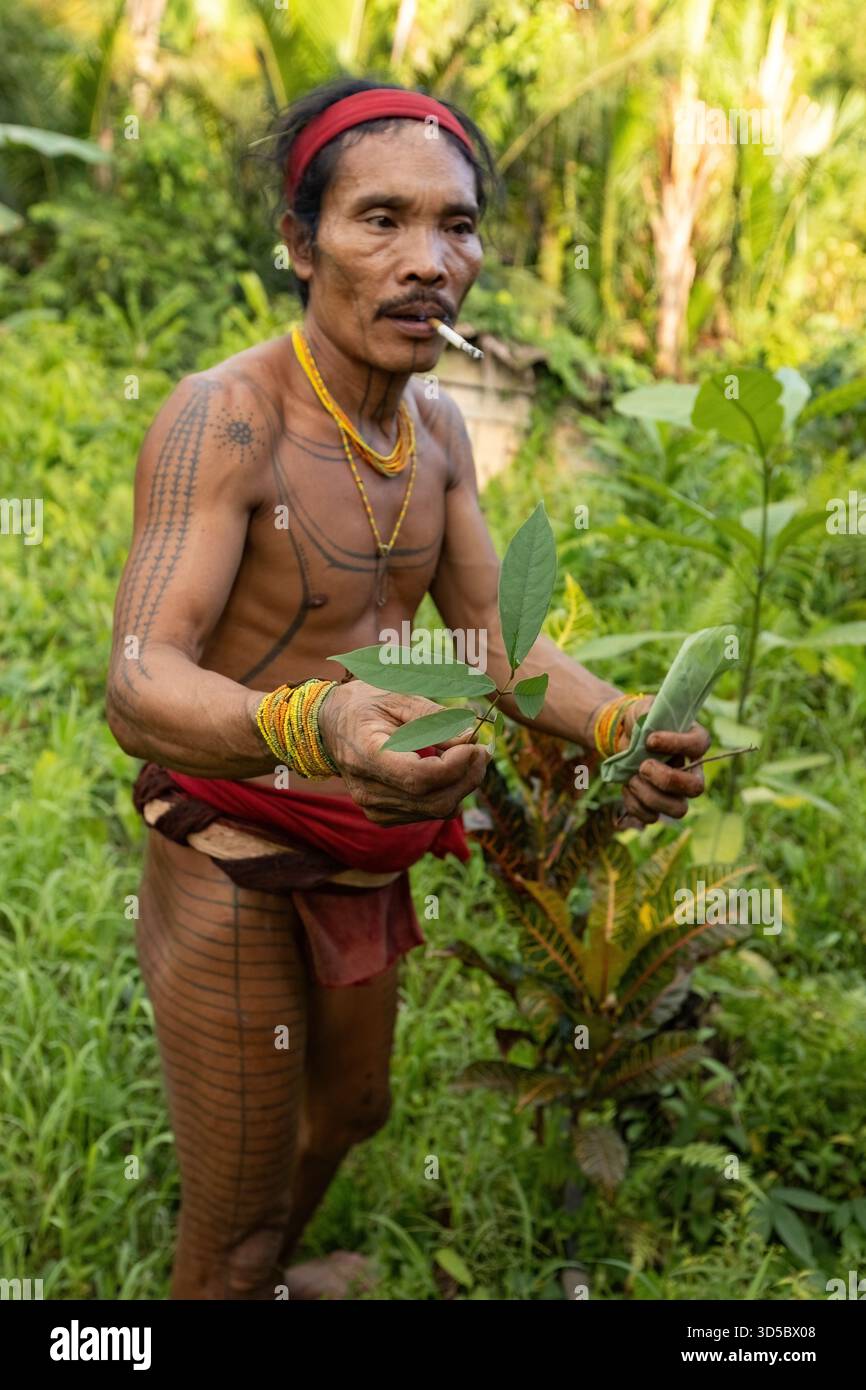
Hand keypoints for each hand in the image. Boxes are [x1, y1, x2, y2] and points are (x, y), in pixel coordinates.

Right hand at [318, 679, 490, 825]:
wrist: (329, 724)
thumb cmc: (364, 703)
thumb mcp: (398, 697)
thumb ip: (435, 719)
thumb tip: (471, 738)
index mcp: (366, 754)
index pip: (419, 778)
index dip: (455, 766)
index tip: (475, 744)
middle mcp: (367, 789)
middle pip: (433, 801)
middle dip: (468, 777)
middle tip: (483, 750)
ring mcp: (374, 807)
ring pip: (435, 811)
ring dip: (462, 786)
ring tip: (471, 756)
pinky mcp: (382, 815)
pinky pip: (428, 813)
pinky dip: (447, 794)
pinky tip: (450, 770)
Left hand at [617, 697, 709, 827]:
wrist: (622, 735)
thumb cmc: (639, 720)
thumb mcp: (645, 708)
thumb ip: (651, 714)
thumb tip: (650, 736)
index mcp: (694, 741)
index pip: (699, 745)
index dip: (676, 744)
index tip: (650, 739)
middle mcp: (691, 770)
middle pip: (696, 788)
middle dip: (666, 780)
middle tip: (643, 766)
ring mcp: (676, 791)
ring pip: (678, 809)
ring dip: (649, 796)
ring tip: (631, 778)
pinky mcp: (657, 805)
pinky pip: (652, 817)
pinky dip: (634, 805)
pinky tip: (626, 787)